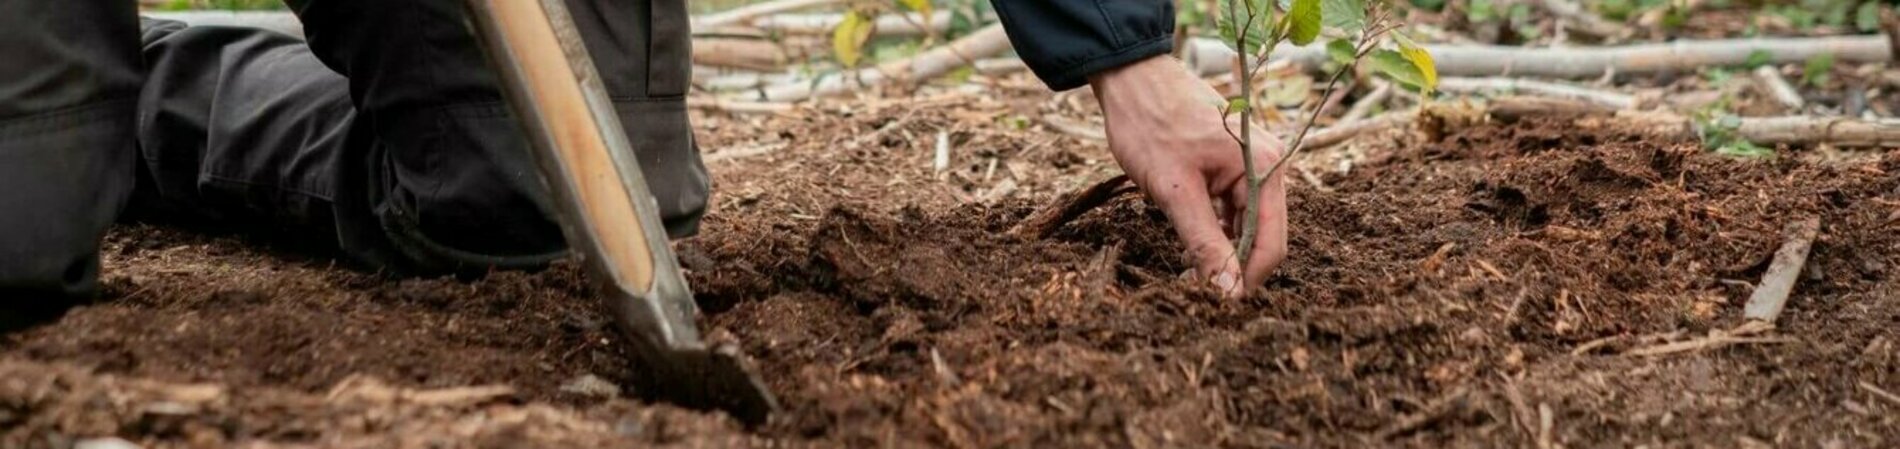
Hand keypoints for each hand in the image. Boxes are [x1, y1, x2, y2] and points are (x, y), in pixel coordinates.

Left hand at [1087, 55, 1288, 295]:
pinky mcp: (1229, 165)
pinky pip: (1230, 210)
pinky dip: (1213, 231)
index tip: (1218, 307)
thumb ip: (1204, 243)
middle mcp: (1267, 166)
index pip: (1271, 243)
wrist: (1130, 77)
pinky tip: (1188, 247)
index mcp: (1264, 168)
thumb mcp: (1174, 191)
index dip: (1247, 280)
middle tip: (1194, 292)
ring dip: (1220, 252)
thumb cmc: (1150, 124)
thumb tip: (1227, 291)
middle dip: (1232, 268)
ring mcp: (1249, 165)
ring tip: (1187, 273)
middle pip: (1261, 236)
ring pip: (1244, 226)